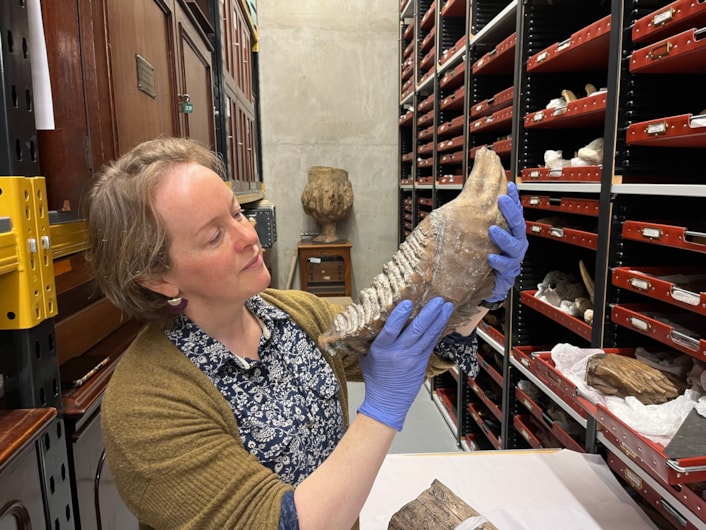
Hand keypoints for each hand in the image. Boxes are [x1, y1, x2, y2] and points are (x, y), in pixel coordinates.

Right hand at [358, 297, 453, 429]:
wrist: (386, 401)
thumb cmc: (375, 378)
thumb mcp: (366, 356)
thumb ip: (371, 339)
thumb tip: (374, 318)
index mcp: (380, 349)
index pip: (390, 329)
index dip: (399, 315)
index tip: (407, 302)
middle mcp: (398, 352)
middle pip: (416, 330)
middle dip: (429, 313)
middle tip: (438, 299)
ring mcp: (412, 358)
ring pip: (428, 335)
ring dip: (439, 319)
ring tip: (446, 306)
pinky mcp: (422, 363)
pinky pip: (431, 343)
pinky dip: (438, 330)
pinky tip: (443, 320)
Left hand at [486, 182, 527, 302]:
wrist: (486, 285)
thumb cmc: (483, 257)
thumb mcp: (481, 236)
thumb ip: (481, 220)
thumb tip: (472, 195)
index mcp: (510, 232)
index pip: (515, 212)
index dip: (514, 199)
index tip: (509, 186)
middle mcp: (515, 244)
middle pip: (518, 225)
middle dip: (511, 211)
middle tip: (502, 200)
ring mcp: (513, 259)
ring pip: (515, 246)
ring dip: (504, 237)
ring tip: (493, 230)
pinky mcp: (508, 275)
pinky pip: (508, 268)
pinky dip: (500, 262)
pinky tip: (491, 257)